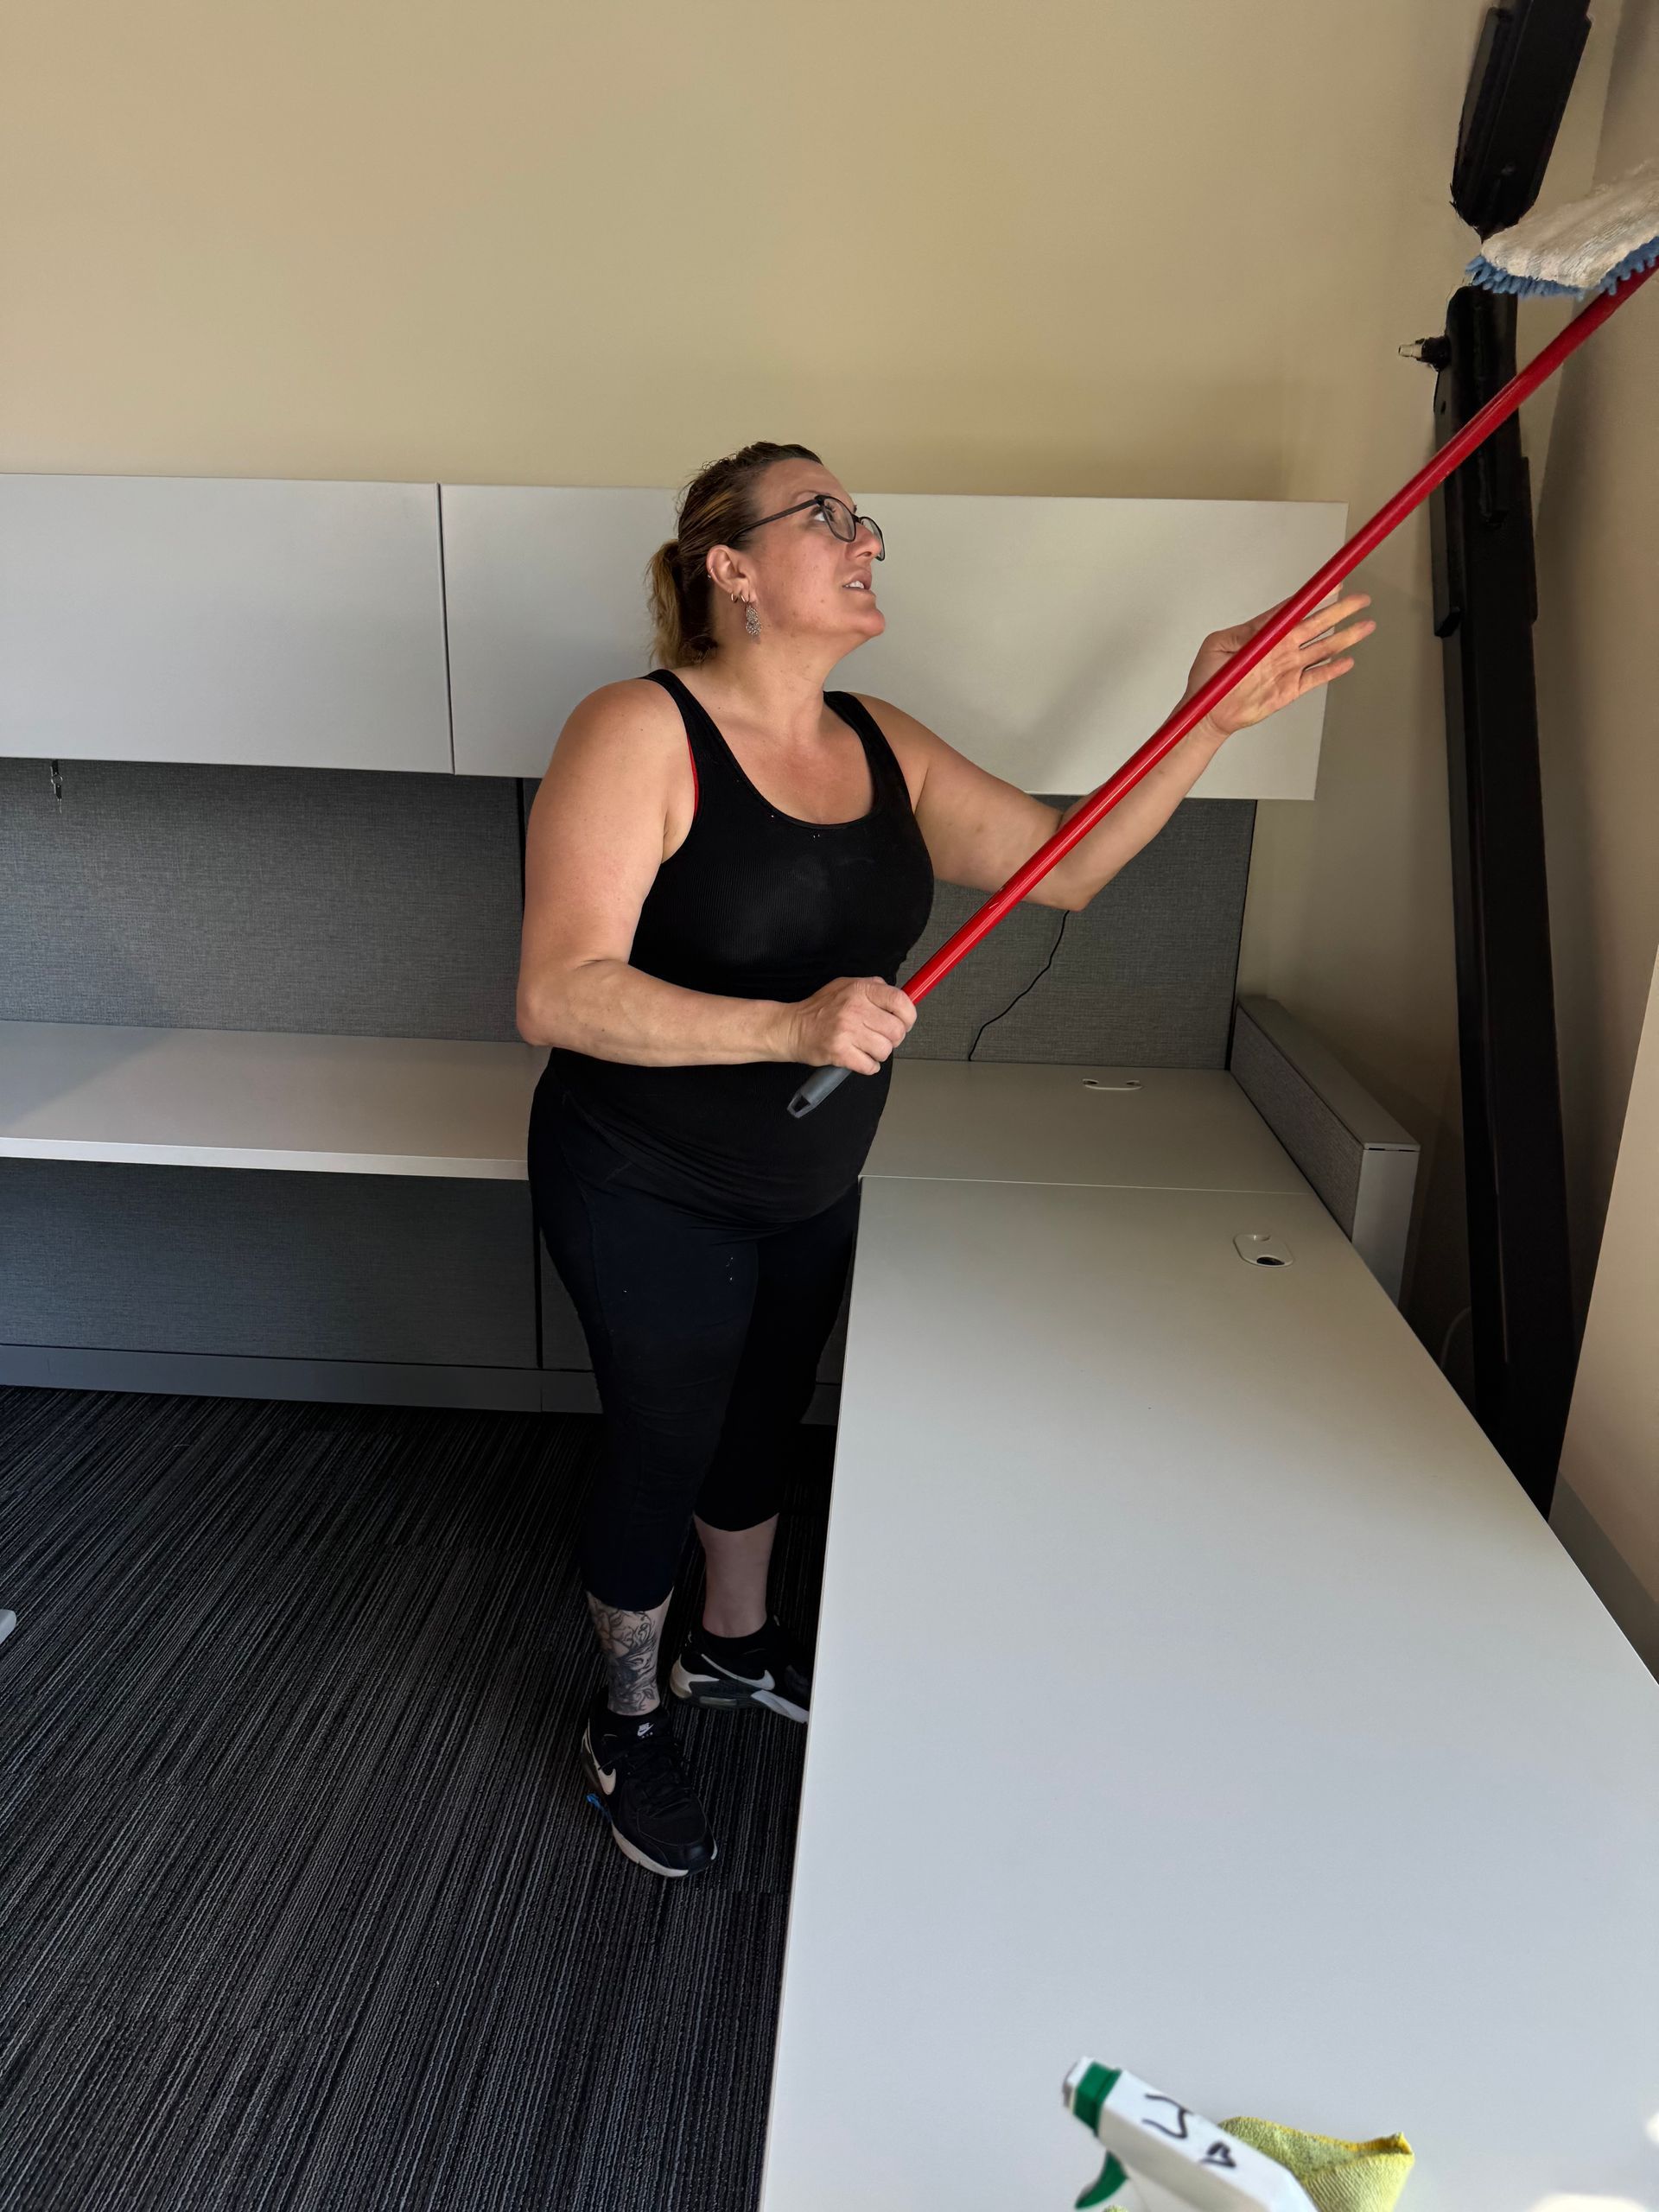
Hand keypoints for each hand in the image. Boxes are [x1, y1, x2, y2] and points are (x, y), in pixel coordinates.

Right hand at [781, 976, 916, 1073]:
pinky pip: (870, 1066)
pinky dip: (868, 1066)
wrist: (791, 1028)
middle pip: (896, 1030)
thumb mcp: (845, 986)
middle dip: (894, 1038)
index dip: (909, 1015)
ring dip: (879, 1053)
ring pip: (885, 1050)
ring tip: (867, 1048)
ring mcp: (847, 1031)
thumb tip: (900, 998)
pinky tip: (859, 1058)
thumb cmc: (819, 1009)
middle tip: (881, 1037)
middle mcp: (854, 1008)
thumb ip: (872, 988)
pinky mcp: (840, 1052)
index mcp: (859, 990)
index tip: (905, 1022)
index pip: (900, 1001)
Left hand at [1182, 592, 1375, 739]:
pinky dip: (1333, 670)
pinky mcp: (1290, 689)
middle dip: (1340, 611)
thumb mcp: (1218, 645)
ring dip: (1345, 637)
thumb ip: (1246, 631)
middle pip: (1316, 625)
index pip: (1295, 610)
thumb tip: (1268, 621)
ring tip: (1366, 625)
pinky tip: (1348, 660)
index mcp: (1263, 634)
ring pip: (1323, 648)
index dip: (1315, 597)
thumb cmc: (1207, 679)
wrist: (1206, 714)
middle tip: (1361, 599)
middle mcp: (1280, 648)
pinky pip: (1316, 677)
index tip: (1333, 585)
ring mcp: (1287, 668)